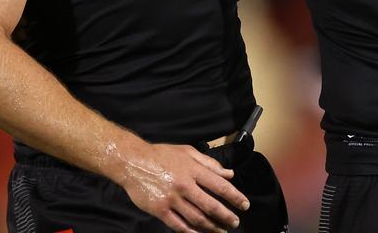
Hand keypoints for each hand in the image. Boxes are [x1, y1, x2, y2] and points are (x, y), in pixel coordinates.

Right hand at [116, 142, 248, 232]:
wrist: (133, 161)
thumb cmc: (161, 155)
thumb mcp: (187, 152)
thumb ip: (209, 164)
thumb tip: (229, 174)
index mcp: (193, 170)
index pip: (220, 186)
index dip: (235, 197)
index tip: (244, 205)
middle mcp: (185, 185)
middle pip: (211, 206)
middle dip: (226, 216)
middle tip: (235, 223)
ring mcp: (172, 199)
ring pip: (197, 218)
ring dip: (211, 227)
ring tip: (221, 231)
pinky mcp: (160, 209)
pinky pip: (178, 225)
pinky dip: (190, 232)